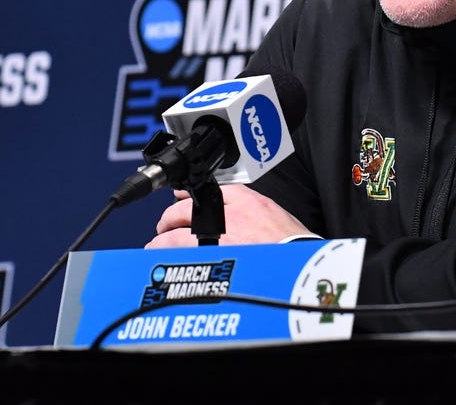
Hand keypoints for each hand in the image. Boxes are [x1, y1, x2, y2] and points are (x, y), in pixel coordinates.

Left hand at [144, 183, 314, 248]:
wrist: (298, 266)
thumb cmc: (294, 248)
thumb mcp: (279, 220)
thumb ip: (259, 215)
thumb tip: (251, 222)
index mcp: (250, 202)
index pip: (214, 191)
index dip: (194, 193)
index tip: (184, 194)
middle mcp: (229, 215)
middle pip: (189, 208)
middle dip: (173, 215)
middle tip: (167, 223)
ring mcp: (216, 235)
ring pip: (177, 227)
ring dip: (164, 234)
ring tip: (157, 241)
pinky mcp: (208, 255)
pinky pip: (176, 248)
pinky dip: (163, 249)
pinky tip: (157, 253)